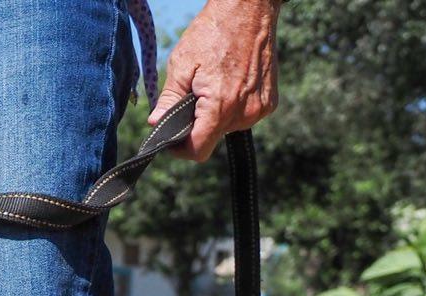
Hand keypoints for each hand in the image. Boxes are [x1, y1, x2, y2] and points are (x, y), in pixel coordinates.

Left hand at [149, 0, 279, 161]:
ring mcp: (260, 108)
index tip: (172, 139)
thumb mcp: (181, 64)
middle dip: (197, 125)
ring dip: (215, 115)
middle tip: (193, 96)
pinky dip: (233, 107)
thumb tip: (155, 123)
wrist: (250, 10)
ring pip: (227, 128)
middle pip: (212, 138)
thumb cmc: (213, 32)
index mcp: (221, 106)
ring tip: (214, 85)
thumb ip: (169, 99)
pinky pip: (243, 116)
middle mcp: (244, 113)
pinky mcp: (270, 102)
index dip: (181, 149)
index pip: (199, 150)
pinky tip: (230, 83)